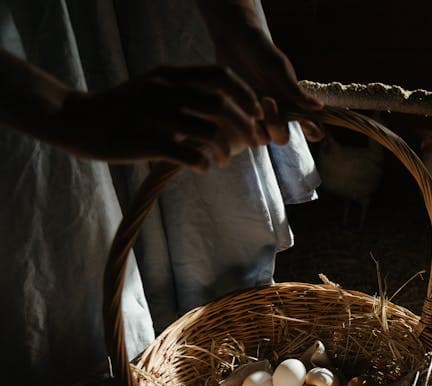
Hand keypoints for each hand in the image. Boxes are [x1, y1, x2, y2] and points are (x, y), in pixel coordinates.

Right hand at [54, 65, 264, 170]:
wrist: (78, 121)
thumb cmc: (123, 108)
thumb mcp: (152, 86)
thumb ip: (184, 89)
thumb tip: (225, 103)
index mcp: (169, 75)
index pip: (220, 75)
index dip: (245, 94)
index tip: (257, 112)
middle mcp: (165, 90)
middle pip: (221, 105)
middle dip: (245, 126)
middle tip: (252, 142)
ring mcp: (156, 116)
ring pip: (210, 133)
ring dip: (225, 150)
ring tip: (224, 160)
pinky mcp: (148, 142)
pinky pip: (190, 156)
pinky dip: (204, 164)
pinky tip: (203, 168)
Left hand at [212, 28, 324, 144]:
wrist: (233, 41)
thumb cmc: (261, 51)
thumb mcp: (279, 68)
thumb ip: (295, 90)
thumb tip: (320, 107)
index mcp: (293, 104)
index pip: (311, 128)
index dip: (312, 132)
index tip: (304, 123)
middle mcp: (278, 113)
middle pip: (282, 137)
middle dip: (276, 126)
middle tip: (267, 101)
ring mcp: (258, 115)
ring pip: (263, 138)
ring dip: (258, 128)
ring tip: (250, 103)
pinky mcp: (240, 113)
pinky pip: (242, 130)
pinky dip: (241, 124)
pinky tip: (237, 105)